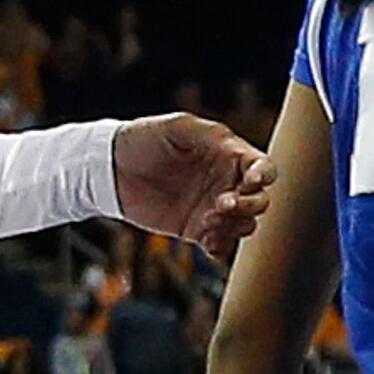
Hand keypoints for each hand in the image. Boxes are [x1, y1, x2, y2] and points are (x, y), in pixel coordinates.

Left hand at [115, 114, 271, 255]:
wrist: (108, 168)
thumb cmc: (142, 140)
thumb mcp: (176, 127)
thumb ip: (207, 134)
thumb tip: (233, 146)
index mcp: (228, 156)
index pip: (263, 168)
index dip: (264, 176)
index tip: (251, 181)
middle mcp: (225, 183)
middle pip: (259, 200)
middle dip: (248, 205)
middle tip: (221, 204)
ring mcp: (212, 208)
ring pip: (245, 224)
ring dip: (235, 226)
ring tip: (207, 221)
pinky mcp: (195, 229)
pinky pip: (221, 244)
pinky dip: (221, 246)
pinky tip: (207, 241)